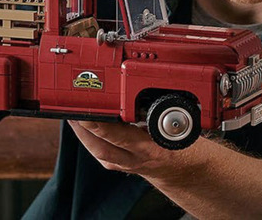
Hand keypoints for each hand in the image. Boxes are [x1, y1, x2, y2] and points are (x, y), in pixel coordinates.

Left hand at [67, 120, 201, 180]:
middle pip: (100, 146)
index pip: (118, 136)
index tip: (88, 107)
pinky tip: (85, 126)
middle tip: (72, 108)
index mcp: (151, 149)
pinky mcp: (123, 165)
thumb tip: (152, 89)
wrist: (189, 173)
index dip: (99, 122)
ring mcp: (128, 164)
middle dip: (83, 126)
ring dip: (82, 132)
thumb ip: (165, 112)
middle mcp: (136, 159)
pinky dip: (90, 138)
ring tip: (73, 114)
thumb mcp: (183, 127)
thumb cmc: (187, 148)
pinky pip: (101, 152)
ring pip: (97, 151)